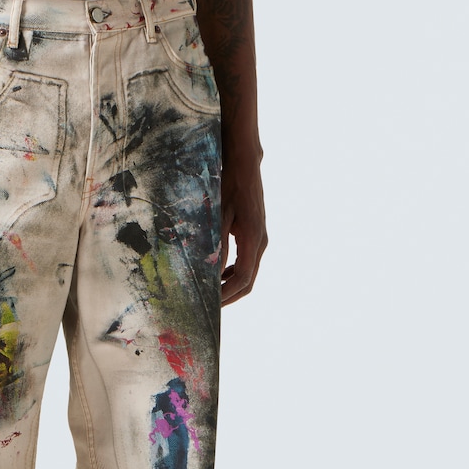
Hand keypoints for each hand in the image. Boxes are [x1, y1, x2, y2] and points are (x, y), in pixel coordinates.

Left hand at [220, 153, 267, 305]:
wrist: (244, 161)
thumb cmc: (228, 182)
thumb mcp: (218, 214)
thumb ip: (216, 244)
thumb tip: (209, 273)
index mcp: (253, 239)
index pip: (242, 279)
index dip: (226, 295)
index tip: (209, 305)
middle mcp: (260, 242)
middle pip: (247, 281)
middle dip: (228, 296)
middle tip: (207, 307)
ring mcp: (259, 238)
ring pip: (247, 273)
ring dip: (230, 286)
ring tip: (209, 293)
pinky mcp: (254, 233)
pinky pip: (246, 262)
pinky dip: (232, 273)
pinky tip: (217, 274)